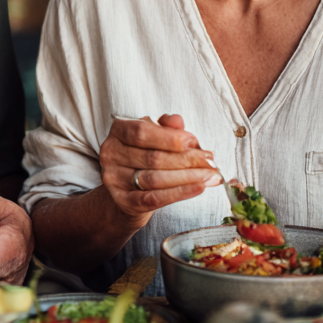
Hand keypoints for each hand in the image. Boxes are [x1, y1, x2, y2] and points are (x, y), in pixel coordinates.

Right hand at [99, 114, 221, 229]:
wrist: (127, 191)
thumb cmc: (145, 158)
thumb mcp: (155, 137)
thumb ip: (166, 128)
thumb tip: (177, 121)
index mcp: (118, 131)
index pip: (142, 132)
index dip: (170, 138)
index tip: (194, 142)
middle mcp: (111, 154)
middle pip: (153, 157)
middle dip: (187, 160)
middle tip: (211, 162)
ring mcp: (114, 179)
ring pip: (155, 179)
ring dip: (188, 177)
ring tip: (211, 176)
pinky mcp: (123, 201)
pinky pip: (154, 198)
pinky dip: (180, 193)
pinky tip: (199, 188)